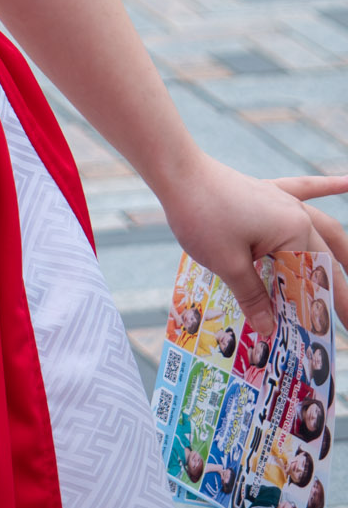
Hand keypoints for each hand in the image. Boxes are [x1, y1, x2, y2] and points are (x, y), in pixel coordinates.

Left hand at [162, 152, 347, 338]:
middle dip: (335, 288)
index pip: (316, 278)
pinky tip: (346, 182)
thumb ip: (253, 297)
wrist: (177, 172)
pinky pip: (303, 188)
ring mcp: (281, 199)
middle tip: (345, 319)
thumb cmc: (202, 216)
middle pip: (323, 256)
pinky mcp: (265, 190)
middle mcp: (295, 213)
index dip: (324, 309)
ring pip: (322, 227)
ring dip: (340, 251)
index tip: (335, 335)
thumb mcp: (229, 265)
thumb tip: (269, 330)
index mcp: (293, 231)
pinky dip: (326, 187)